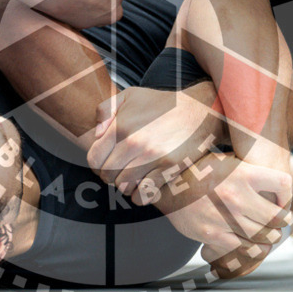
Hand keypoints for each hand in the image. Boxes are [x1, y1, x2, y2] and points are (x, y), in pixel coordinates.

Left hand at [87, 83, 224, 193]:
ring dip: (126, 185)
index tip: (106, 163)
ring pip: (124, 187)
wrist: (198, 111)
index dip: (97, 164)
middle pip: (107, 176)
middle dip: (111, 176)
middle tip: (121, 171)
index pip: (94, 159)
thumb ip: (106, 110)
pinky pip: (144, 194)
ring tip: (133, 177)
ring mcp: (151, 157)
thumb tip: (97, 134)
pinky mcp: (168, 169)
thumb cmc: (162, 104)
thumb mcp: (130, 95)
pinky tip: (145, 186)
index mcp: (120, 126)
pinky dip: (141, 195)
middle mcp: (133, 143)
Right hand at [153, 153, 292, 278]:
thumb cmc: (201, 171)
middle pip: (277, 217)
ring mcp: (224, 217)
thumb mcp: (226, 159)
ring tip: (270, 236)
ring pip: (263, 237)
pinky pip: (242, 248)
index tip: (283, 200)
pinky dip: (251, 249)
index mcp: (243, 173)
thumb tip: (276, 171)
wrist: (167, 187)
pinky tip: (251, 245)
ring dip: (270, 238)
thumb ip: (250, 167)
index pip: (284, 184)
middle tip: (281, 222)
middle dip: (282, 222)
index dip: (287, 194)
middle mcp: (236, 196)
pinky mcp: (212, 234)